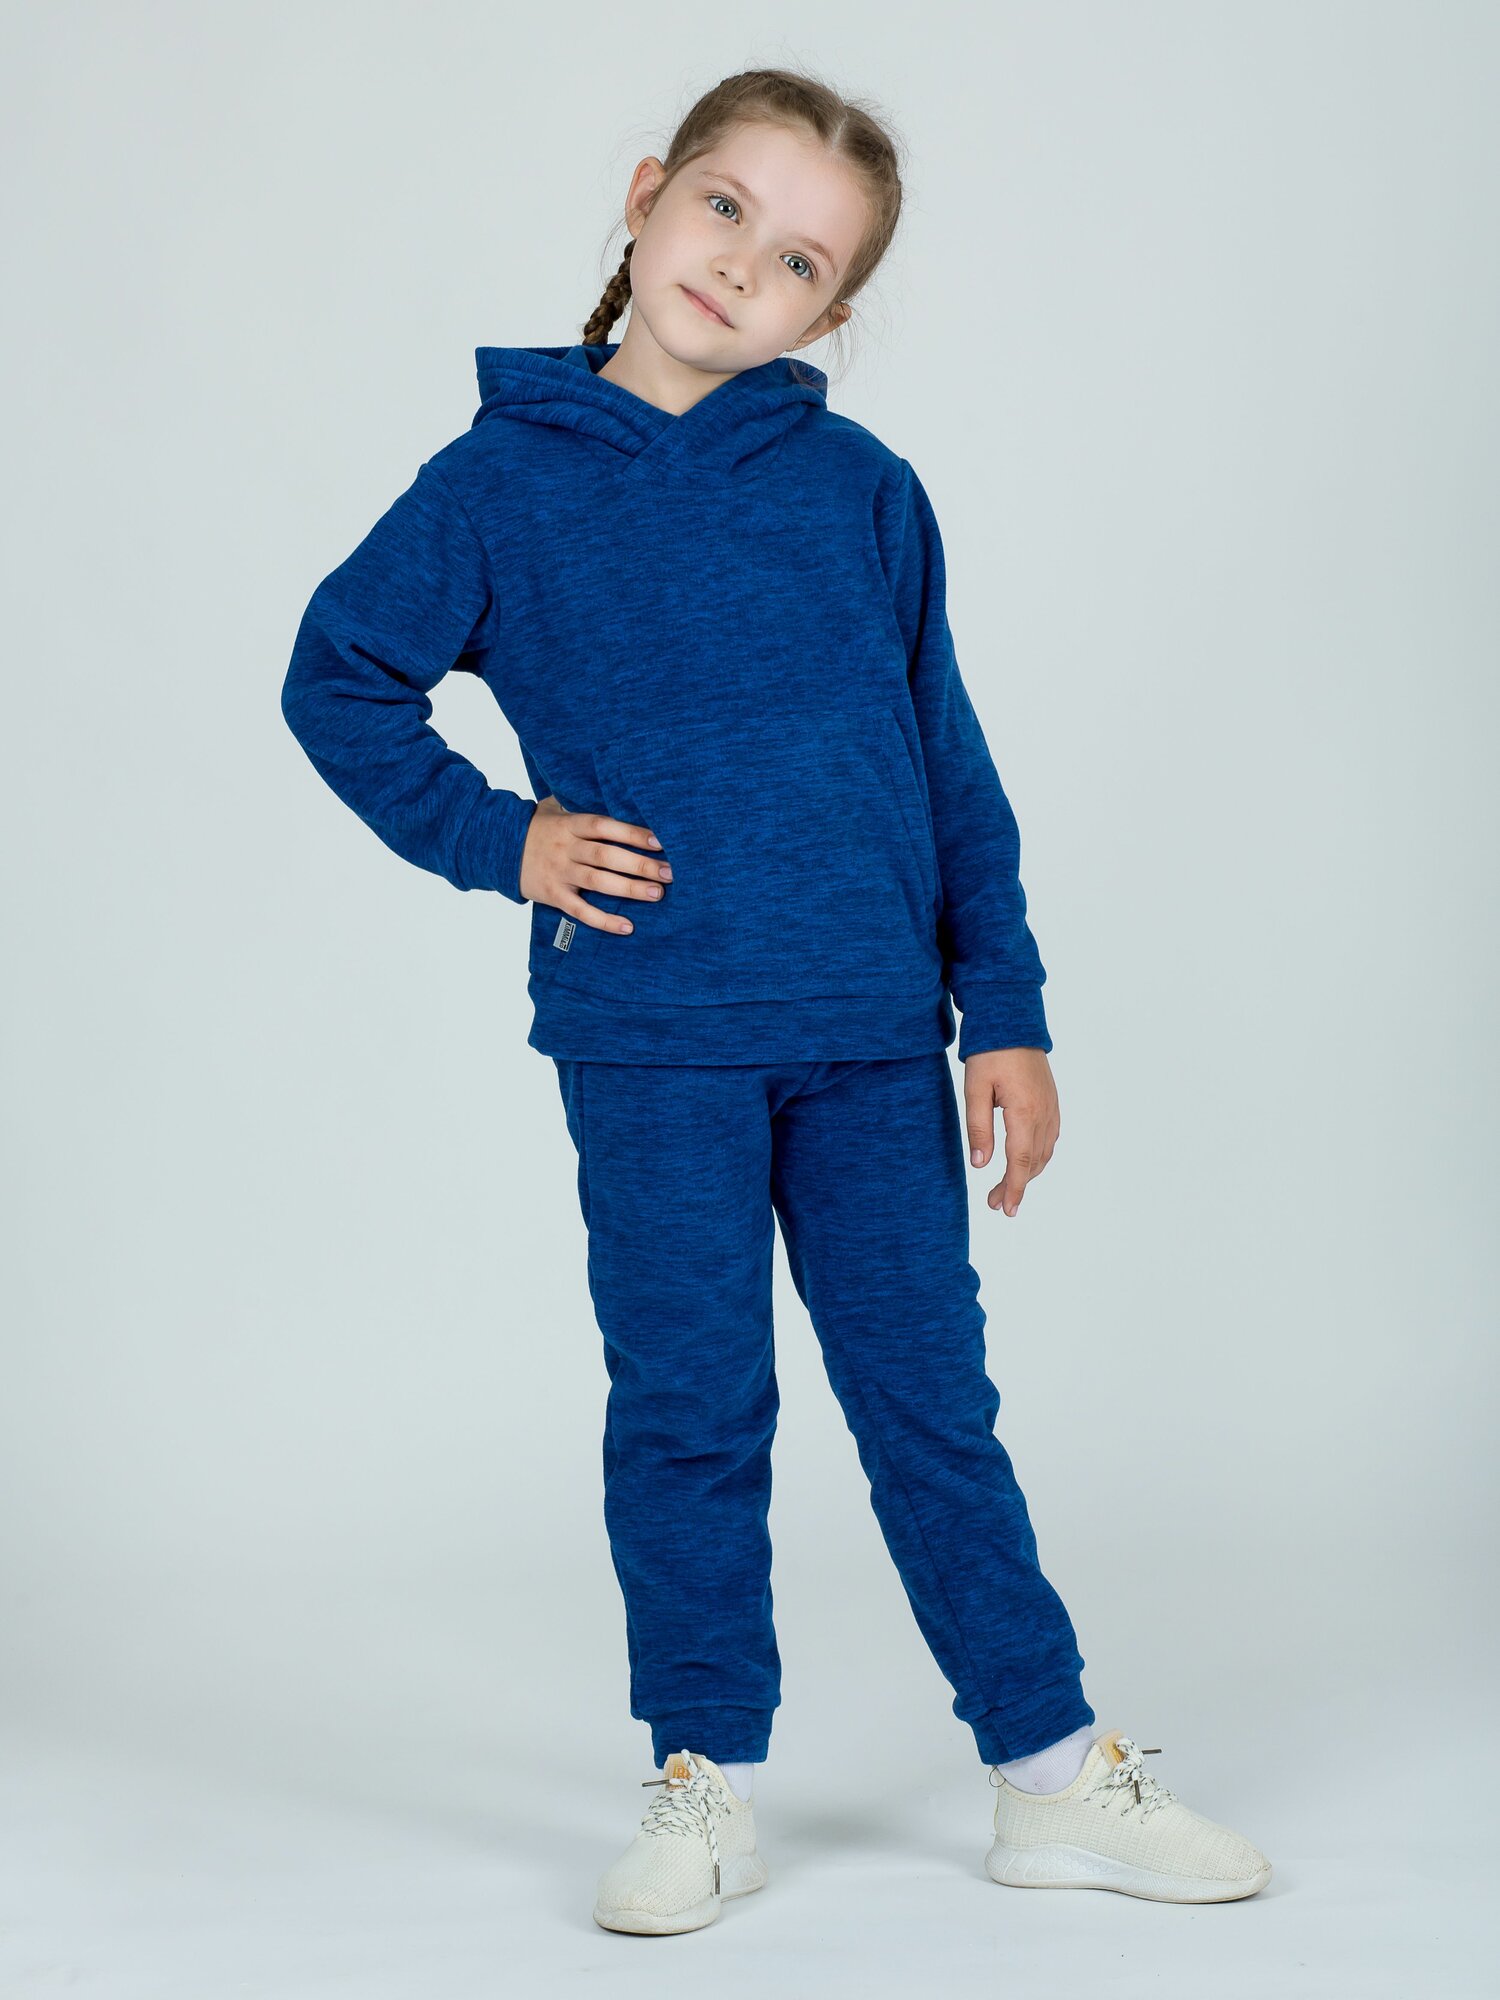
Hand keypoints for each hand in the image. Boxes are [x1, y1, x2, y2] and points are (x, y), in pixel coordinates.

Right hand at [518, 796, 671, 930]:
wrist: (495, 847)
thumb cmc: (535, 826)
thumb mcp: (553, 806)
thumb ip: (580, 802)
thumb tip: (615, 790)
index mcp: (569, 825)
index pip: (605, 826)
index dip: (632, 832)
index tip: (660, 840)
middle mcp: (566, 848)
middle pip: (607, 856)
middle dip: (640, 864)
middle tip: (670, 872)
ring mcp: (559, 873)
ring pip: (598, 883)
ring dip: (629, 889)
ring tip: (657, 894)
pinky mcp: (553, 895)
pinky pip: (580, 911)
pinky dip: (604, 921)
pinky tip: (627, 927)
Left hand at [963, 1047, 1058, 1215]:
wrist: (1013, 1022)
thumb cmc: (990, 1052)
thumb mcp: (974, 1089)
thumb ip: (978, 1128)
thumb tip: (981, 1165)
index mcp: (1024, 1111)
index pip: (1021, 1162)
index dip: (1014, 1189)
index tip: (1007, 1210)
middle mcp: (1044, 1113)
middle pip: (1034, 1162)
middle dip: (1017, 1187)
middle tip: (995, 1203)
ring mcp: (1051, 1108)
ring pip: (1044, 1153)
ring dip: (1028, 1174)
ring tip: (1006, 1188)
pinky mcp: (1052, 1102)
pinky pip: (1050, 1138)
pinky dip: (1038, 1157)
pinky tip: (1025, 1162)